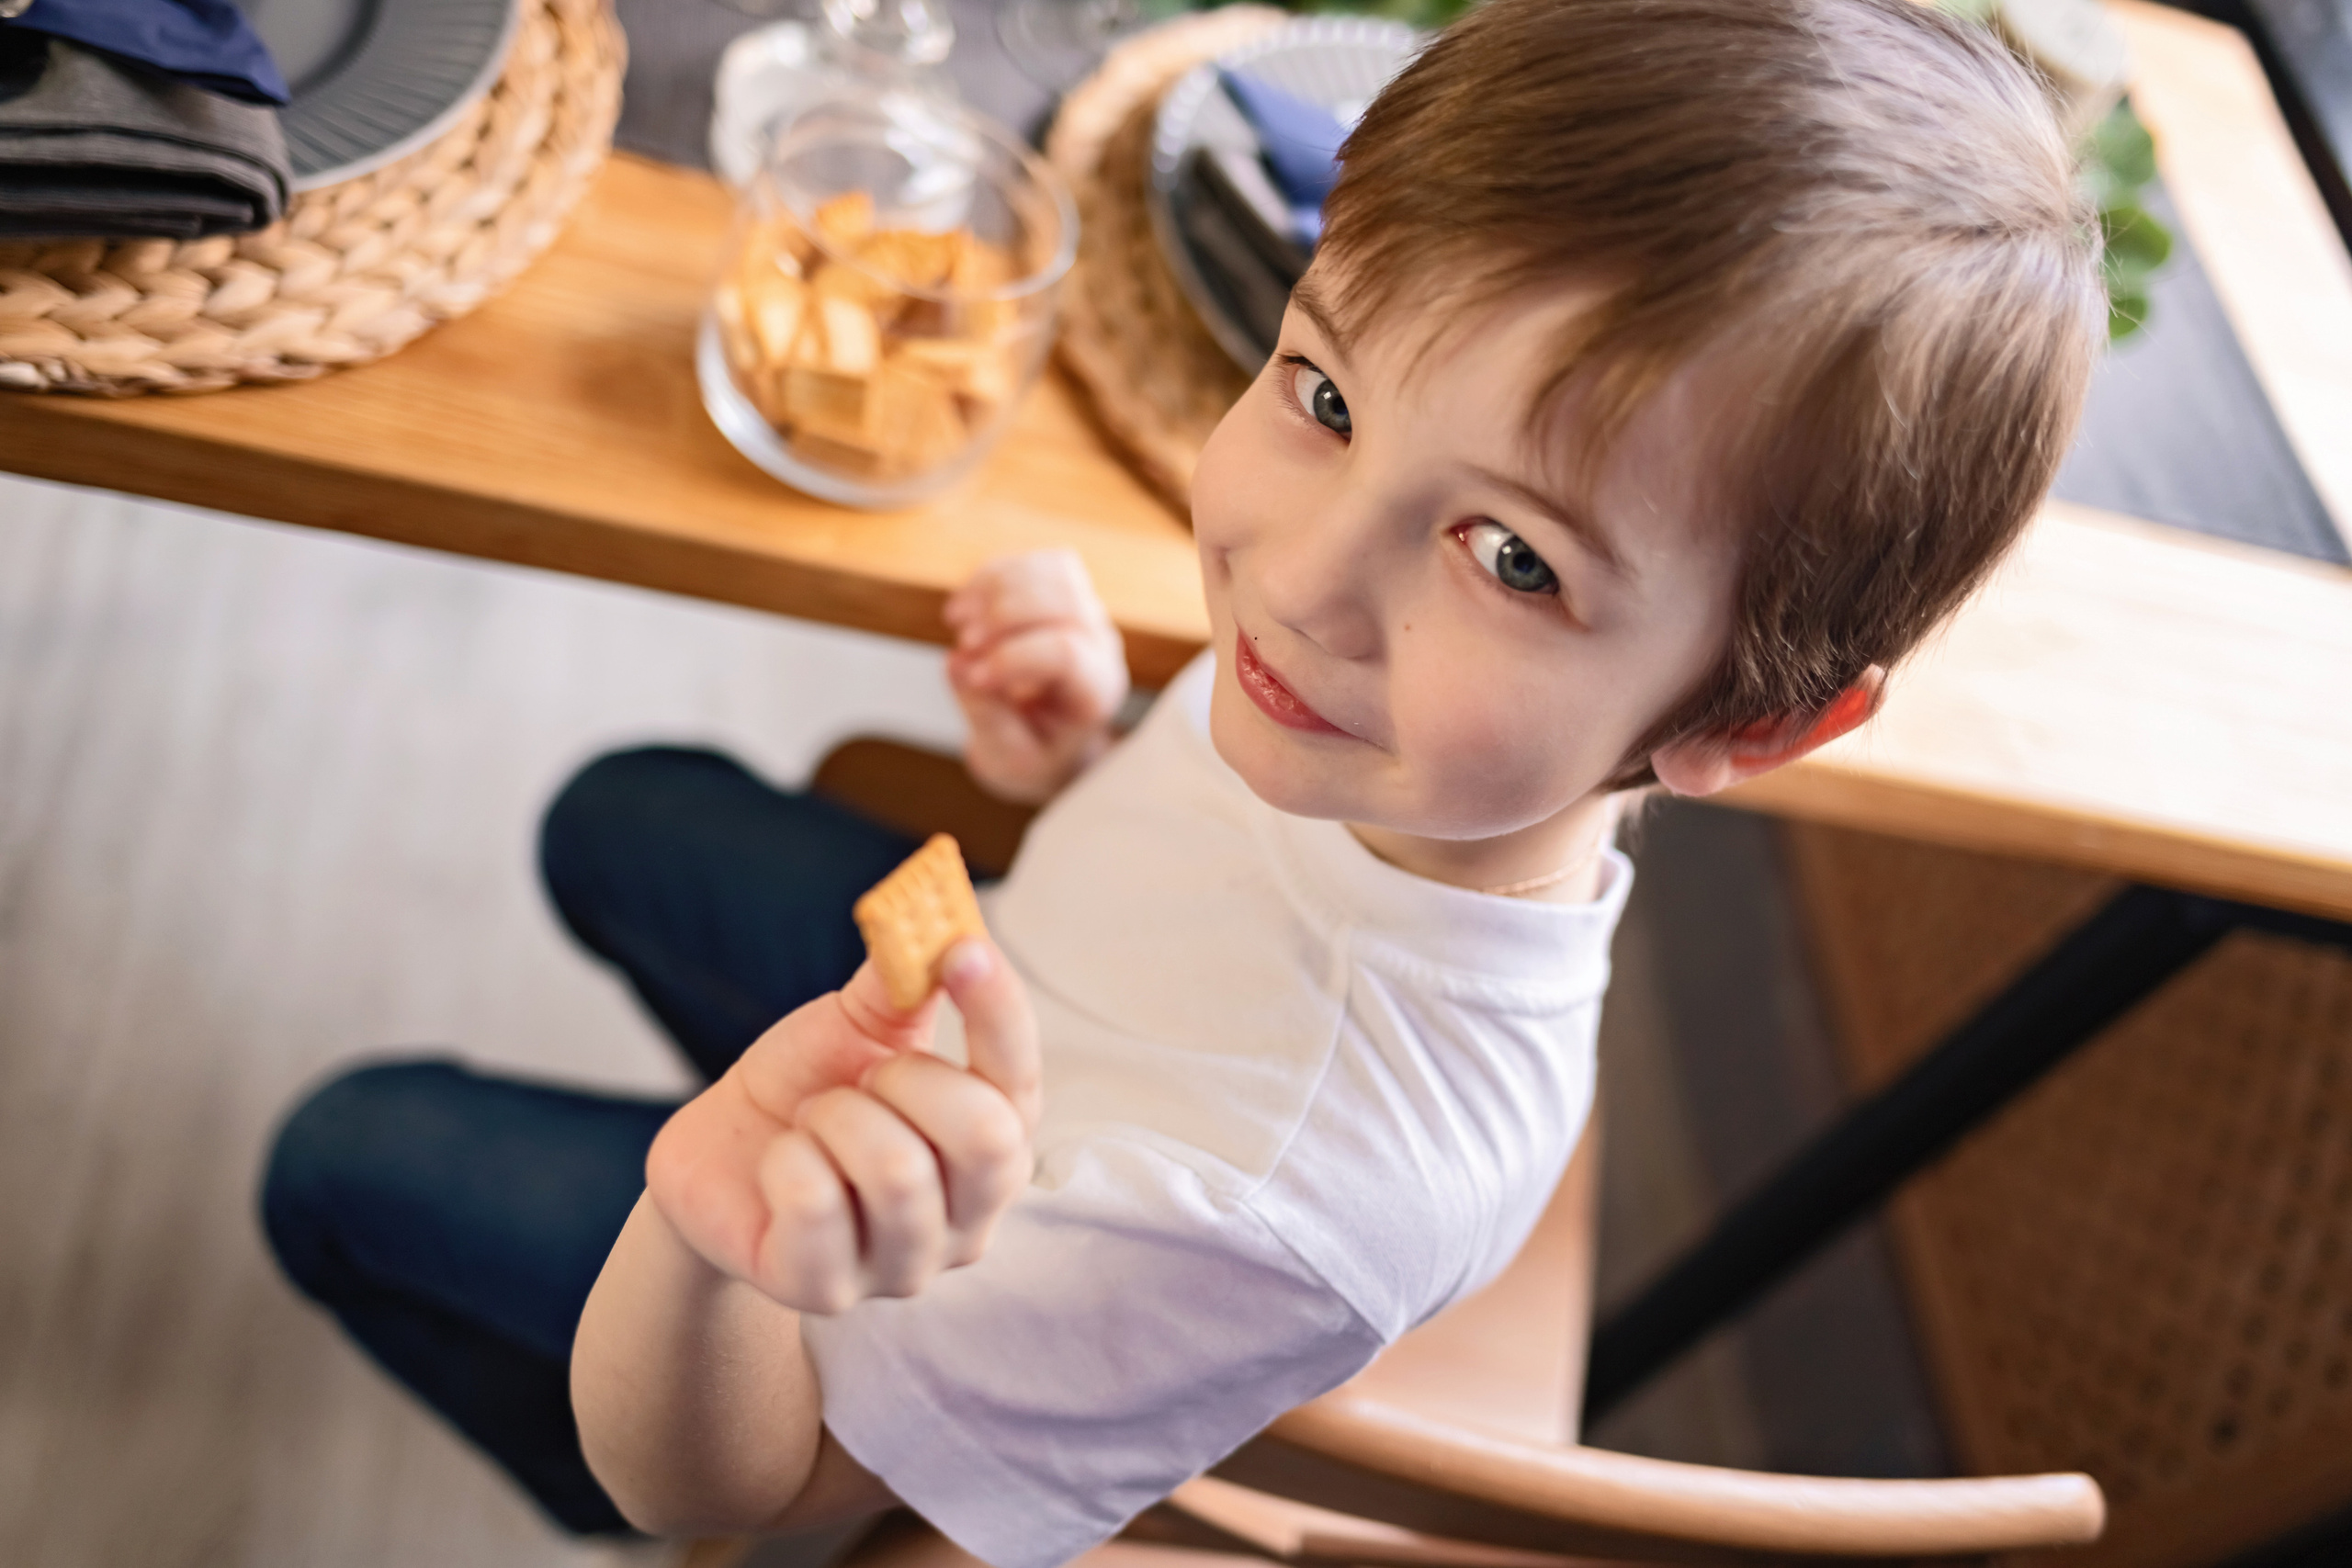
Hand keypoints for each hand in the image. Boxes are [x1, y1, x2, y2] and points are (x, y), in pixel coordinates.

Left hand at [645, 940, 1041, 1315]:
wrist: (718, 1159)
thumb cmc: (808, 1089)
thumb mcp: (860, 1026)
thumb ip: (906, 978)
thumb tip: (939, 916)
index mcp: (994, 1142)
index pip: (1024, 1081)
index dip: (1000, 1011)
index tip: (963, 949)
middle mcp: (970, 1217)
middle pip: (987, 1139)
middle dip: (908, 1081)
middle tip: (862, 1077)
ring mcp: (905, 1266)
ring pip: (899, 1171)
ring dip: (835, 1118)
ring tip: (813, 1122)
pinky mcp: (827, 1291)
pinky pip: (816, 1202)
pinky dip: (784, 1159)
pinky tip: (779, 1166)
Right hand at [944, 549, 1129, 803]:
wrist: (1047, 741)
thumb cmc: (1033, 754)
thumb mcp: (1011, 760)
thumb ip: (988, 718)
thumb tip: (957, 663)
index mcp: (1096, 691)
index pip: (1067, 653)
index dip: (1012, 657)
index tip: (973, 679)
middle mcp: (1099, 645)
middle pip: (1063, 600)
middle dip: (1003, 616)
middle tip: (965, 646)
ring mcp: (1083, 613)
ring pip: (1051, 571)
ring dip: (995, 589)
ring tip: (959, 625)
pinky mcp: (1059, 593)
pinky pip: (1030, 564)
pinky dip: (989, 578)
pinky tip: (962, 610)